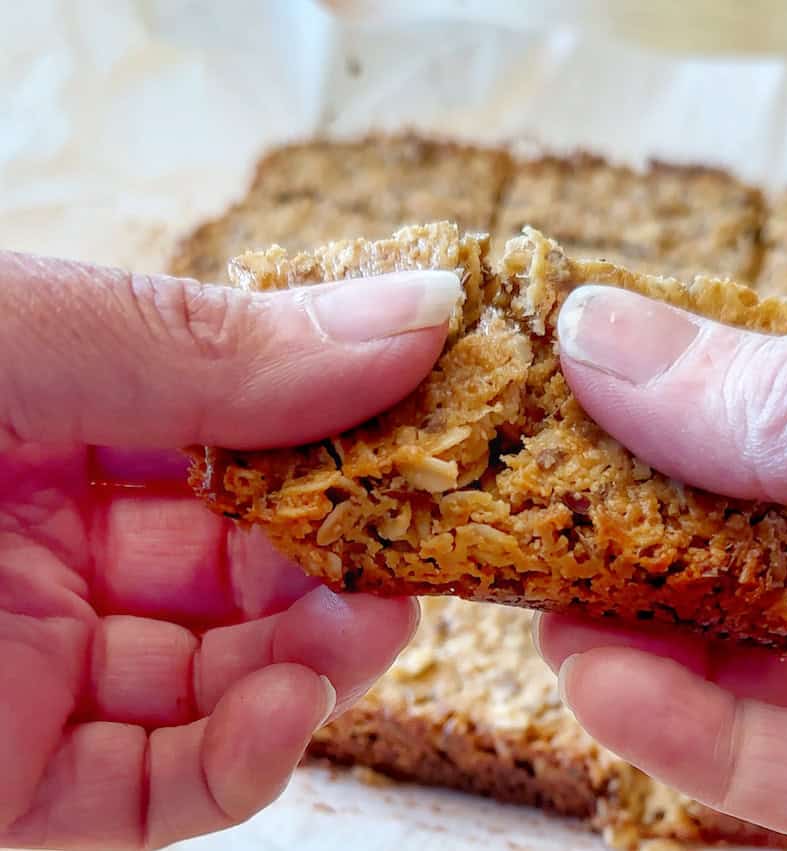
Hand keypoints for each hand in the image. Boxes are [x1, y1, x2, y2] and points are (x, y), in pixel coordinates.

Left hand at [0, 252, 459, 848]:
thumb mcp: (16, 347)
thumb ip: (216, 344)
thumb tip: (419, 310)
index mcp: (56, 413)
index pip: (244, 427)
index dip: (345, 432)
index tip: (433, 435)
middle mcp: (56, 540)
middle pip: (253, 559)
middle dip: (347, 560)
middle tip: (421, 554)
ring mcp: (41, 670)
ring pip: (231, 674)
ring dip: (316, 662)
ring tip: (366, 634)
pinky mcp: (17, 788)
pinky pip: (164, 787)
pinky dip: (244, 757)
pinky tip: (284, 712)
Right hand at [539, 285, 786, 850]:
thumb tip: (596, 336)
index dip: (677, 420)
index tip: (565, 406)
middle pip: (772, 559)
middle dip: (647, 546)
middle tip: (539, 524)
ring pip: (777, 680)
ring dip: (649, 652)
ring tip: (548, 617)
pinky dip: (699, 744)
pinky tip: (605, 691)